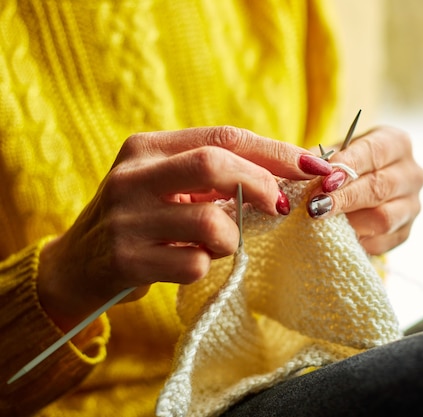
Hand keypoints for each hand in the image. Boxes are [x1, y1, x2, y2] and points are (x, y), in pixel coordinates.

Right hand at [38, 126, 331, 330]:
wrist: (78, 266)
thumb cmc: (142, 220)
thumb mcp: (167, 185)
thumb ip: (214, 175)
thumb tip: (288, 175)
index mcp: (147, 148)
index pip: (224, 137)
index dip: (275, 152)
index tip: (315, 165)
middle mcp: (132, 176)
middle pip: (215, 164)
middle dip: (261, 184)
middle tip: (280, 206)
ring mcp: (127, 218)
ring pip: (211, 223)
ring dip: (232, 239)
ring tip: (219, 244)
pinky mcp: (126, 259)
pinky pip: (194, 264)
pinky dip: (206, 266)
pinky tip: (189, 263)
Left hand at [307, 126, 422, 254]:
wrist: (359, 187)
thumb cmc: (345, 165)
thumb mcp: (333, 153)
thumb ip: (319, 158)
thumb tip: (305, 166)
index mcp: (396, 143)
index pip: (374, 153)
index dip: (348, 167)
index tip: (324, 181)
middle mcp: (411, 173)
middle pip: (380, 187)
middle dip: (345, 198)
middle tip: (315, 206)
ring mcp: (412, 205)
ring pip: (384, 218)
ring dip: (350, 222)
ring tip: (324, 223)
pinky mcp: (405, 232)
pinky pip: (382, 242)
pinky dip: (358, 241)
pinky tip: (336, 237)